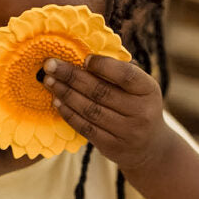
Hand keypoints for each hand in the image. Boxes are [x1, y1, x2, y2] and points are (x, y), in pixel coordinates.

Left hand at [42, 56, 173, 175]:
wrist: (149, 146)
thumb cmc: (138, 106)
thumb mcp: (140, 87)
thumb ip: (119, 72)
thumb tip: (87, 52)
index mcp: (149, 90)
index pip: (125, 75)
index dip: (103, 66)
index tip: (83, 58)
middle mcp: (141, 112)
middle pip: (101, 92)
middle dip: (72, 76)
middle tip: (50, 65)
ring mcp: (126, 132)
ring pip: (90, 110)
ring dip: (66, 94)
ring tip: (49, 81)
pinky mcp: (111, 146)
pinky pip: (85, 127)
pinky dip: (68, 113)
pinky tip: (56, 101)